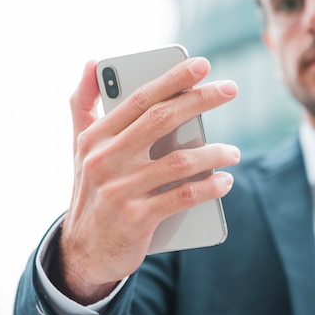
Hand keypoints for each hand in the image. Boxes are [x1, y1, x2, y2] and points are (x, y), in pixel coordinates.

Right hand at [52, 56, 239, 303]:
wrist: (83, 251)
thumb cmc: (92, 190)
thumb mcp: (80, 147)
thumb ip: (84, 105)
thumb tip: (91, 63)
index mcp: (95, 138)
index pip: (139, 99)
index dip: (172, 79)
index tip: (202, 64)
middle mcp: (104, 160)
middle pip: (162, 120)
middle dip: (200, 100)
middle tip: (230, 89)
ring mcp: (120, 190)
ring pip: (179, 162)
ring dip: (215, 154)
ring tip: (234, 153)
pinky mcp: (136, 219)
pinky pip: (183, 197)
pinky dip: (210, 187)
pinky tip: (225, 181)